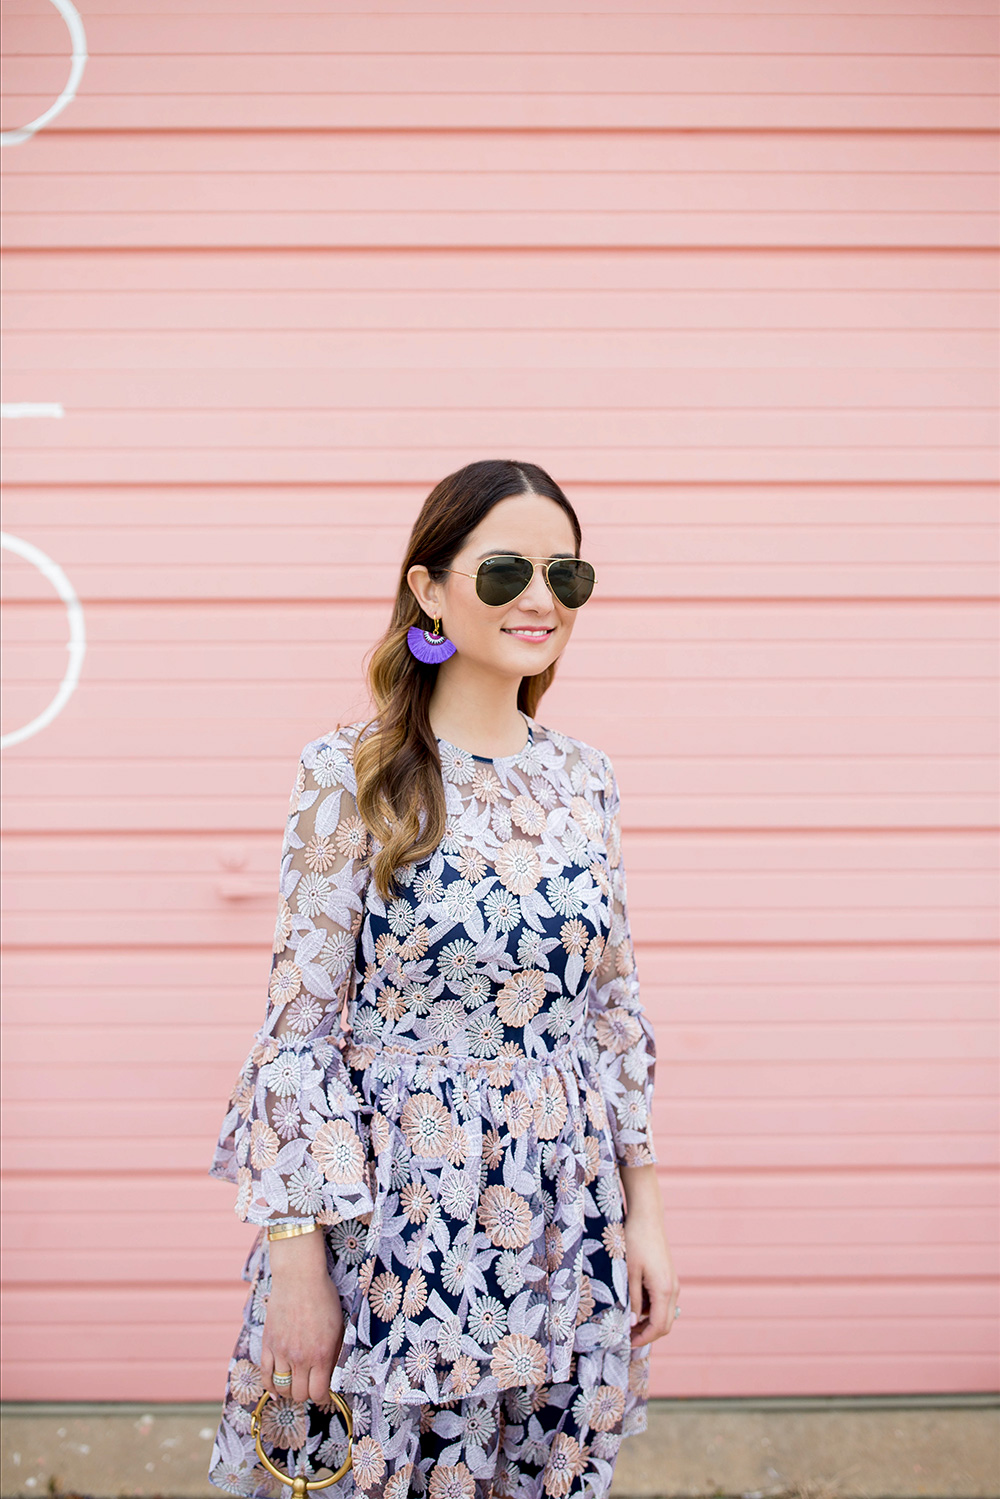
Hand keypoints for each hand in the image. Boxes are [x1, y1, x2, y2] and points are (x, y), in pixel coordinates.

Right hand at [260, 1229, 344, 1404]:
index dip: (322, 1397)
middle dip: (306, 1393)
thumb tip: (331, 1374)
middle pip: (299, 1394)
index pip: (318, 1393)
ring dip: (289, 1391)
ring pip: (282, 1388)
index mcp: (321, 1355)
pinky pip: (265, 1375)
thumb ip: (335, 1353)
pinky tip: (276, 1388)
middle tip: (310, 1385)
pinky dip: (270, 1386)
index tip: (323, 1392)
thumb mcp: (338, 1326)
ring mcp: (282, 1352)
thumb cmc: (323, 1298)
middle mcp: (300, 1358)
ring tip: (295, 1384)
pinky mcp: (268, 1344)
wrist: (299, 1277)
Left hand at [620, 1165, 679, 1348]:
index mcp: (664, 1290)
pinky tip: (634, 1306)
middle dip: (647, 1335)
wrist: (647, 1218)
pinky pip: (663, 1303)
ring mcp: (673, 1283)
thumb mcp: (628, 1272)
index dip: (643, 1338)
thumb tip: (630, 1324)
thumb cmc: (635, 1242)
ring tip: (627, 1323)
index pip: (658, 1326)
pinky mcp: (669, 1278)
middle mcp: (673, 1289)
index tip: (626, 1343)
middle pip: (665, 1324)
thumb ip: (631, 1300)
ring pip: (665, 1314)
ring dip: (649, 1323)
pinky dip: (651, 1311)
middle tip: (626, 1338)